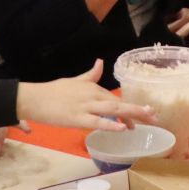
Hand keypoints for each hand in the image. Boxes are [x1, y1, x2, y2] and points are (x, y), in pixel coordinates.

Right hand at [16, 62, 155, 130]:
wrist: (32, 98)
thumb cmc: (52, 92)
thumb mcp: (74, 81)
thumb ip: (90, 74)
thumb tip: (100, 62)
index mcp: (92, 87)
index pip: (116, 98)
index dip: (130, 108)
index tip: (144, 115)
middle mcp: (92, 94)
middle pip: (119, 103)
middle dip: (139, 111)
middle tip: (155, 118)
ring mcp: (85, 106)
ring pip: (113, 110)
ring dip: (132, 114)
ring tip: (147, 119)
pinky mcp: (77, 118)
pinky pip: (97, 122)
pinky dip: (110, 124)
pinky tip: (123, 127)